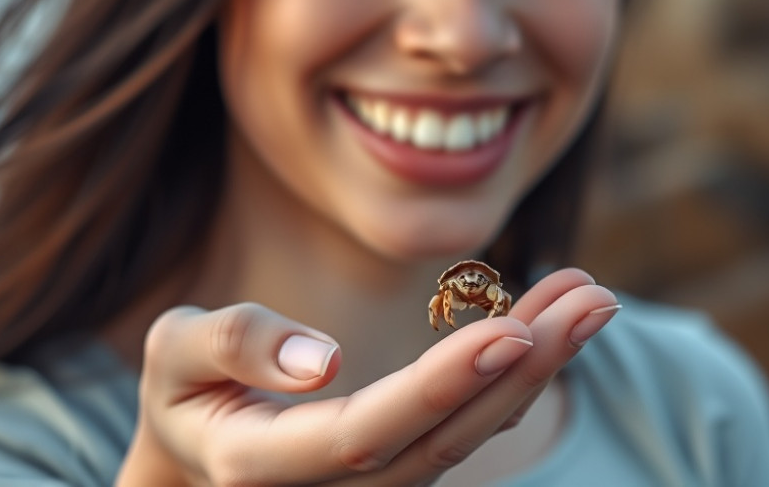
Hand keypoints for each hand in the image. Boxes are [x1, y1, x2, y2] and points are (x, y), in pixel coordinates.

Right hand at [116, 268, 618, 485]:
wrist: (197, 453)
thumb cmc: (183, 393)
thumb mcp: (174, 353)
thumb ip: (233, 346)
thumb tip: (322, 360)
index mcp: (263, 464)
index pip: (367, 431)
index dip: (441, 386)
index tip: (512, 329)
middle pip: (441, 440)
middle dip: (521, 370)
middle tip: (594, 300)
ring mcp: (373, 483)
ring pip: (467, 435)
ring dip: (535, 368)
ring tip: (592, 301)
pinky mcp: (400, 462)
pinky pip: (464, 425)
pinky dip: (512, 375)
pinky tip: (551, 324)